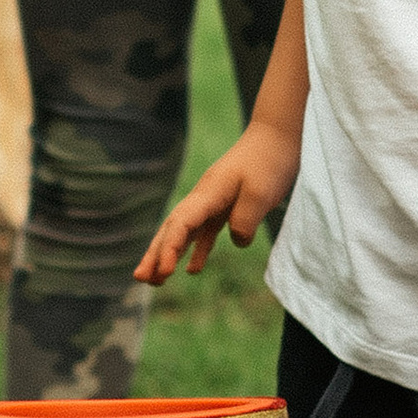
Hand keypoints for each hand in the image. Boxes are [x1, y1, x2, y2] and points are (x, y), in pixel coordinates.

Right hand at [136, 121, 299, 284]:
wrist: (277, 137)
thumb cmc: (268, 161)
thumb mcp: (260, 193)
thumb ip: (244, 221)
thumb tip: (237, 241)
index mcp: (208, 192)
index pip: (181, 223)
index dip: (169, 248)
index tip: (164, 270)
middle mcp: (203, 197)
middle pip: (172, 228)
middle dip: (154, 253)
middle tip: (140, 278)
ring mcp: (213, 201)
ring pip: (184, 232)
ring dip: (169, 254)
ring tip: (157, 280)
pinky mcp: (226, 206)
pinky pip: (205, 232)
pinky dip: (196, 250)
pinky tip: (192, 269)